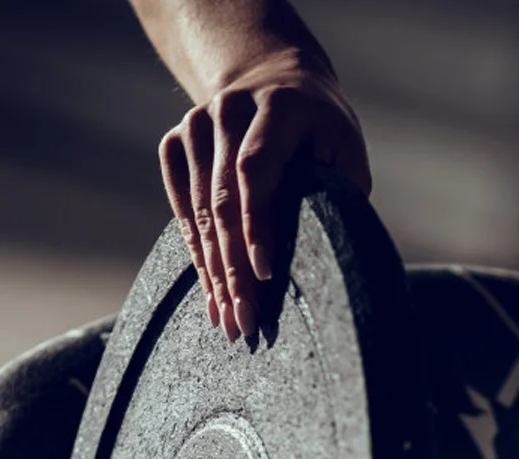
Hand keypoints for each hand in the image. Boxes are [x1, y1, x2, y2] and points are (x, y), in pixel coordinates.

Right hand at [157, 52, 369, 340]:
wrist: (272, 78)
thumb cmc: (319, 129)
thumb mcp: (343, 149)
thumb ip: (336, 192)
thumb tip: (326, 258)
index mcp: (279, 103)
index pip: (256, 170)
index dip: (256, 225)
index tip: (264, 276)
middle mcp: (230, 107)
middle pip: (223, 200)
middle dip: (233, 268)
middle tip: (243, 320)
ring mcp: (196, 123)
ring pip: (199, 212)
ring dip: (213, 272)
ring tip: (226, 319)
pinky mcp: (175, 143)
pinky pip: (182, 210)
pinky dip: (197, 255)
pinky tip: (211, 293)